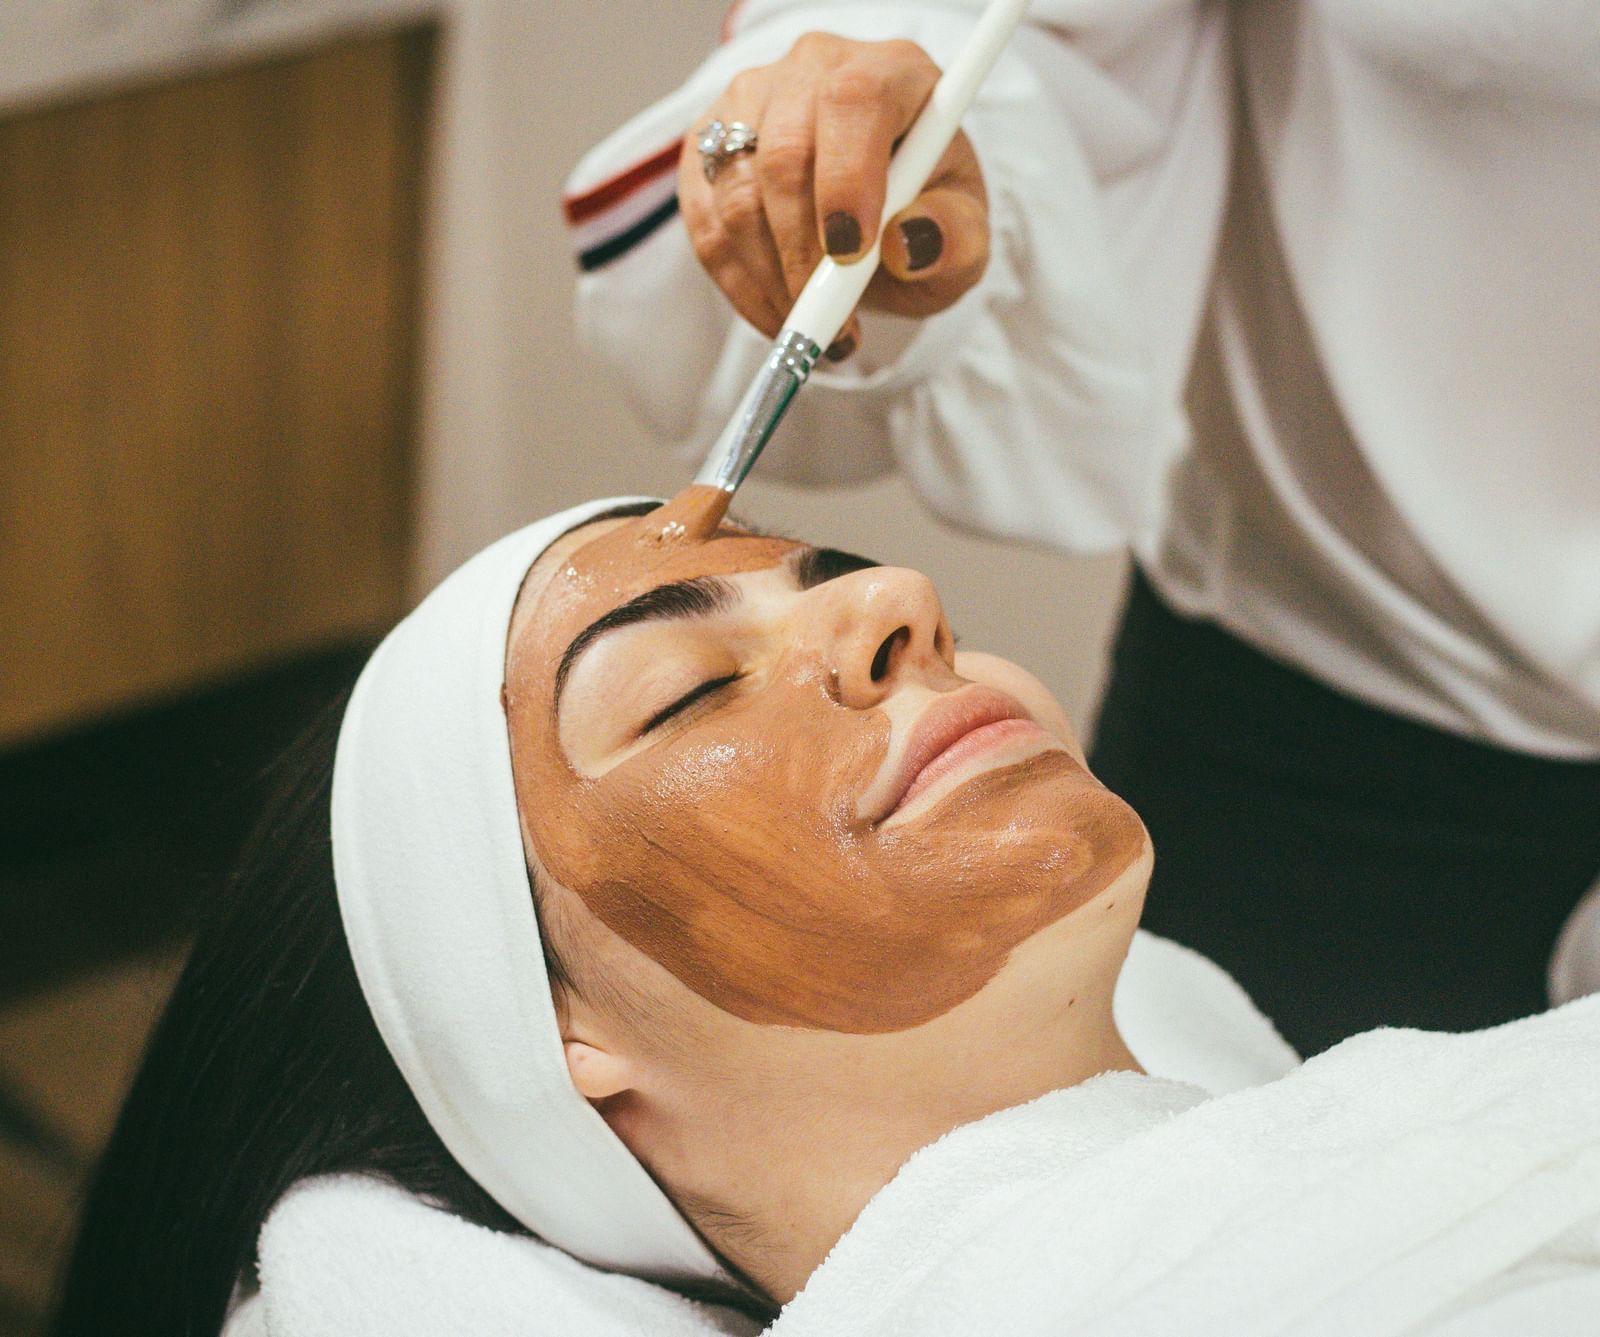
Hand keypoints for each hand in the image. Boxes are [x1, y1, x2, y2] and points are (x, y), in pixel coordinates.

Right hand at [678, 32, 988, 360]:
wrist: (881, 215)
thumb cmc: (926, 213)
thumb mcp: (964, 234)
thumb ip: (955, 238)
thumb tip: (910, 244)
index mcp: (890, 71)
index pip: (854, 102)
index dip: (845, 179)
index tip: (852, 255)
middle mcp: (813, 69)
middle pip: (784, 154)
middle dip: (802, 254)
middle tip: (832, 321)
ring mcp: (750, 102)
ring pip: (736, 194)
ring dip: (771, 279)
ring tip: (815, 326)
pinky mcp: (707, 145)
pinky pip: (706, 223)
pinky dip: (740, 285)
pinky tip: (778, 313)